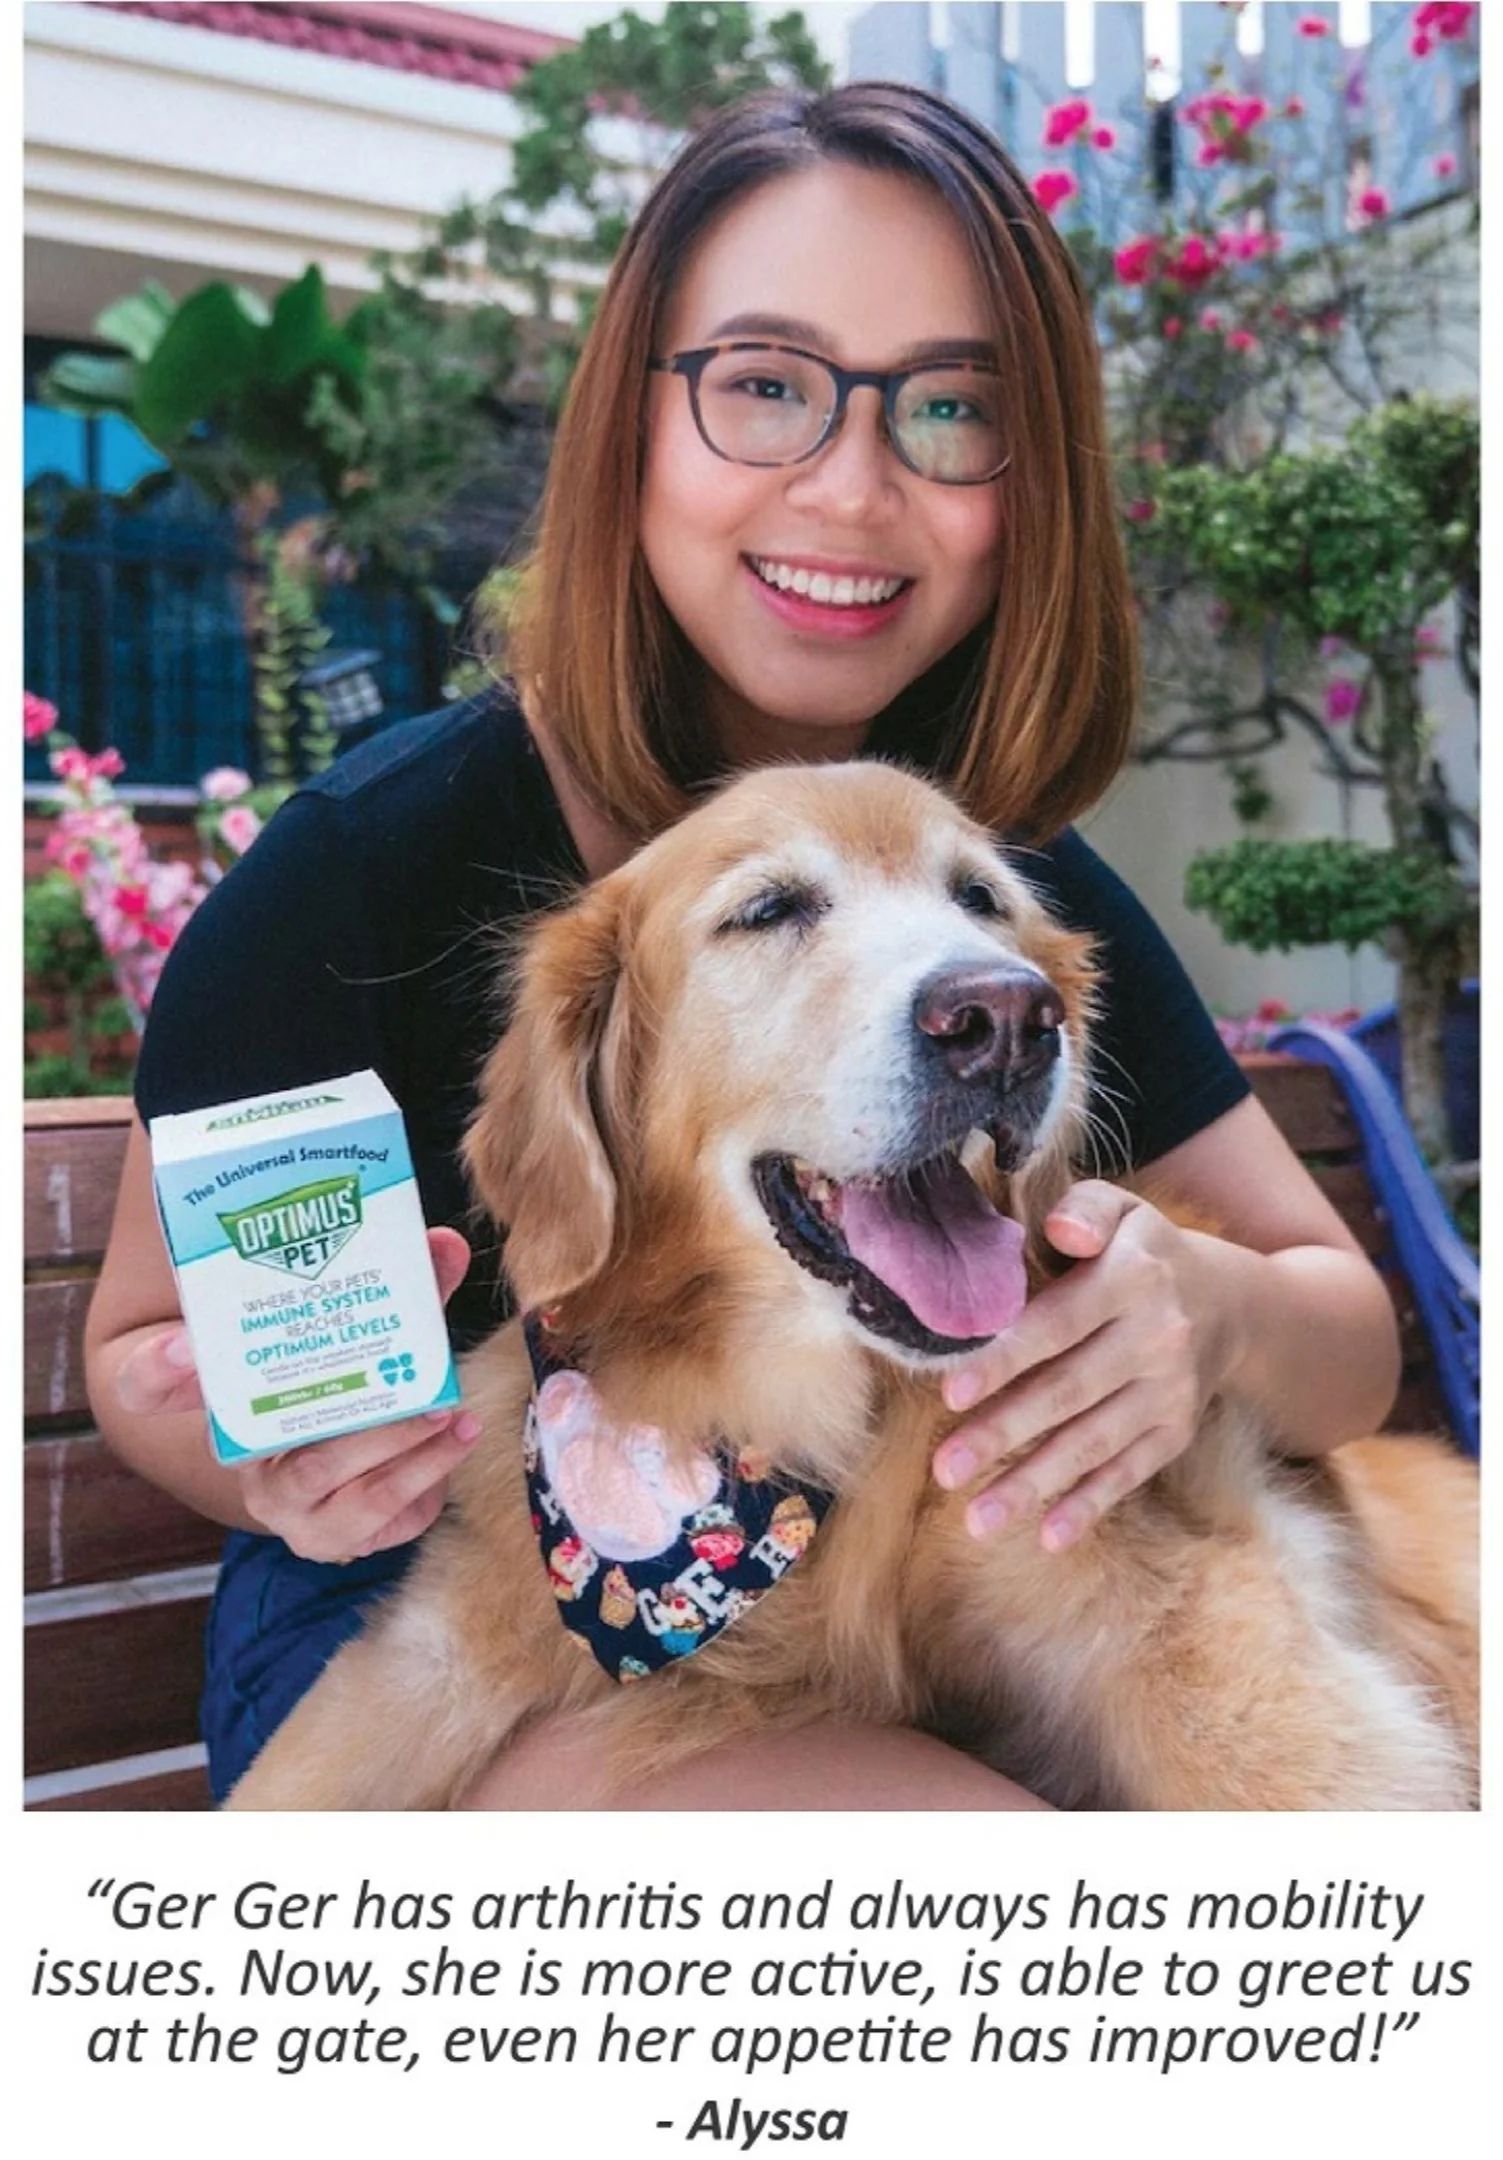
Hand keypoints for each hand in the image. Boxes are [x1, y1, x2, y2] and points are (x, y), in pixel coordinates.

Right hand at [116, 1228, 476, 1562]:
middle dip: (372, 1428)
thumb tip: (445, 1244)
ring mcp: (288, 1508)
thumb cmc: (343, 1385)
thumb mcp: (361, 1336)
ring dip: (408, 1453)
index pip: (148, 1384)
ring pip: (341, 1487)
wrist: (356, 1465)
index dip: (158, 1367)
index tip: (183, 1343)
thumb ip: (400, 1292)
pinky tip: (455, 1442)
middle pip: (287, 1444)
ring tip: (452, 1415)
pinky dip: (426, 1481)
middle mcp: (245, 1459)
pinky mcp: (332, 1540)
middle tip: (425, 1395)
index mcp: (228, 1398)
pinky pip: (380, 1519)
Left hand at [932, 1183, 1237, 1550]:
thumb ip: (1085, 1210)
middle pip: (1070, 1391)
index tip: (951, 1392)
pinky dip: (1090, 1505)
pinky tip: (1047, 1536)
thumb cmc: (1142, 1252)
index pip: (1059, 1323)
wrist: (1232, 1302)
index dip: (1006, 1358)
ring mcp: (1170, 1391)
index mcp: (1133, 1277)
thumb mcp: (1122, 1210)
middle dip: (1005, 1432)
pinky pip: (1129, 1472)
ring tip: (976, 1518)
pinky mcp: (1176, 1431)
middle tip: (944, 1468)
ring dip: (1035, 1483)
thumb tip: (1059, 1231)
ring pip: (1094, 1443)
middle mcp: (1157, 1337)